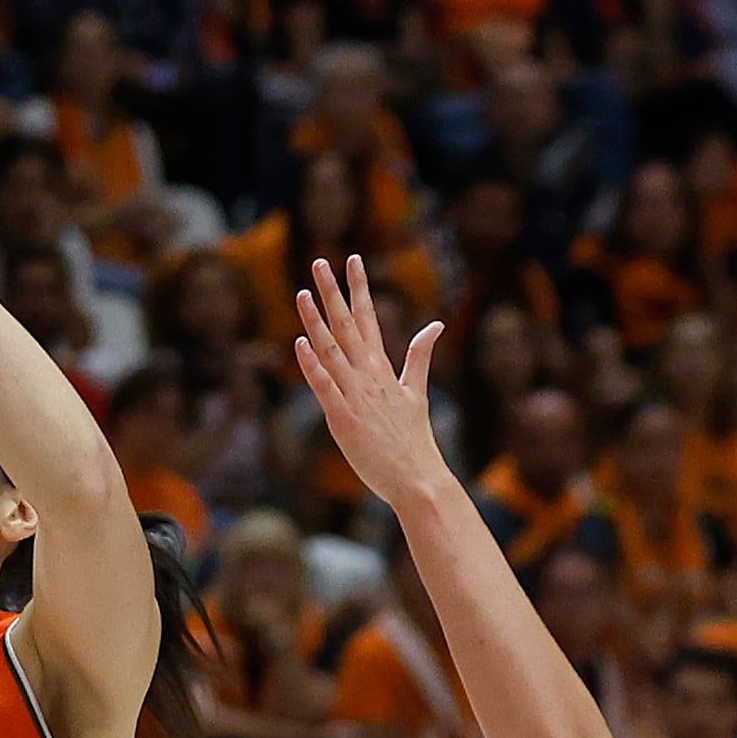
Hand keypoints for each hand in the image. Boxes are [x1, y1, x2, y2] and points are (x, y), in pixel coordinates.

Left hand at [291, 254, 448, 512]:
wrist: (417, 478)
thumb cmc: (413, 439)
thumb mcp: (417, 392)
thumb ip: (420, 357)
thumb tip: (435, 325)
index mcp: (383, 368)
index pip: (368, 318)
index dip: (358, 288)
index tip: (351, 260)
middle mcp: (368, 376)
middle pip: (346, 326)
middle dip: (332, 292)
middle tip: (319, 262)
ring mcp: (356, 396)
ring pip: (331, 351)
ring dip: (315, 321)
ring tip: (301, 292)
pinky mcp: (344, 419)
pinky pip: (324, 388)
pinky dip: (312, 365)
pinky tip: (301, 343)